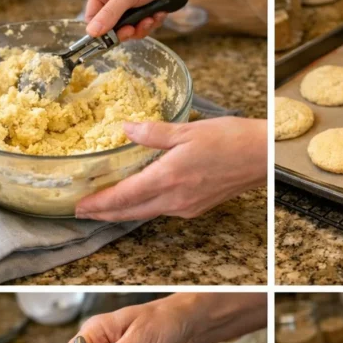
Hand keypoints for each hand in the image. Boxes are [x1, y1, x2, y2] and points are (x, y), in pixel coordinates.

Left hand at [75, 116, 266, 221]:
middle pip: (130, 212)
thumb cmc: (230, 139)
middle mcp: (175, 198)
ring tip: (104, 207)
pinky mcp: (197, 207)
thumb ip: (153, 132)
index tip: (79, 205)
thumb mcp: (187, 129)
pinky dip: (144, 208)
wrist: (262, 156)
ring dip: (123, 212)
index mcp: (168, 177)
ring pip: (145, 214)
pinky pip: (163, 211)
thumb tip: (125, 128)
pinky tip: (140, 200)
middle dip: (104, 213)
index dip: (99, 203)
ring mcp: (186, 206)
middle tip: (82, 211)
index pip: (124, 196)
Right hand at [85, 0, 266, 38]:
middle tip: (141, 26)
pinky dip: (154, 21)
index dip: (105, 31)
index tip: (116, 38)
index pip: (92, 18)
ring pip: (131, 26)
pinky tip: (161, 14)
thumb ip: (109, 16)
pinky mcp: (149, 2)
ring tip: (154, 16)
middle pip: (113, 25)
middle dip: (130, 28)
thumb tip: (91, 33)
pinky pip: (146, 21)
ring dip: (144, 26)